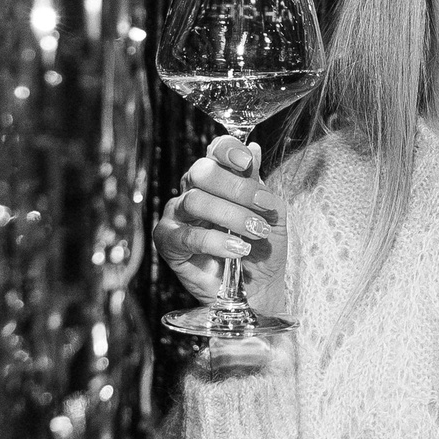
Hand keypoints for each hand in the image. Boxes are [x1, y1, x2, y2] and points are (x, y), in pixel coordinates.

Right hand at [155, 135, 287, 315]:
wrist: (259, 288)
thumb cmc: (262, 247)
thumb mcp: (270, 214)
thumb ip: (258, 185)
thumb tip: (253, 150)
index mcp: (217, 178)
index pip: (215, 151)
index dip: (228, 151)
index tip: (247, 162)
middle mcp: (192, 191)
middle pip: (201, 171)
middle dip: (235, 187)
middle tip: (261, 206)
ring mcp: (177, 215)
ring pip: (195, 201)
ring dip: (232, 216)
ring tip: (256, 232)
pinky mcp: (168, 242)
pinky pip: (186, 236)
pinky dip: (214, 241)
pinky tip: (237, 249)